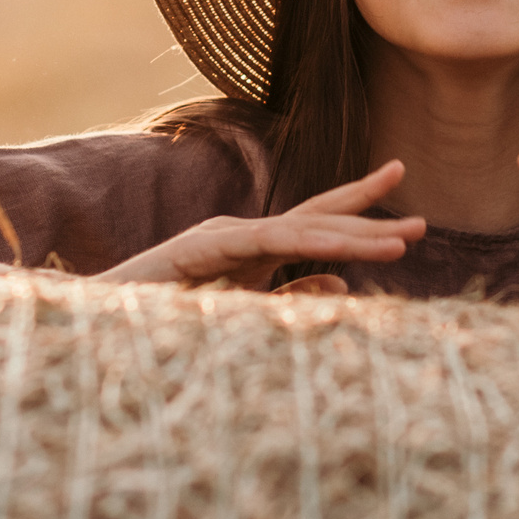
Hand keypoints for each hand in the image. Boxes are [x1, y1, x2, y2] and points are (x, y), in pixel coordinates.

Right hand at [94, 159, 424, 291]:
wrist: (97, 319)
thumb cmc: (164, 318)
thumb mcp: (242, 311)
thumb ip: (289, 297)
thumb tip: (342, 286)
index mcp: (252, 247)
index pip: (314, 223)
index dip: (360, 209)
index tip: (404, 200)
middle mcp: (241, 233)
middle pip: (316, 218)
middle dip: (371, 218)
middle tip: (421, 223)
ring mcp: (222, 237)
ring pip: (299, 230)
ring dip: (353, 236)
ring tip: (401, 243)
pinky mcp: (204, 250)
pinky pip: (263, 244)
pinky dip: (303, 244)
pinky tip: (338, 247)